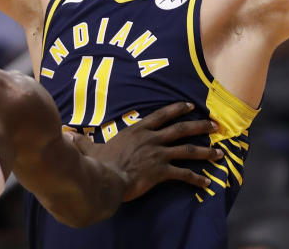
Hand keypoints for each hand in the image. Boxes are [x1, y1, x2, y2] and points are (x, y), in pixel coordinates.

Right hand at [66, 102, 223, 200]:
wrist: (105, 178)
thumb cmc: (98, 163)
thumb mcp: (89, 148)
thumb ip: (81, 140)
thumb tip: (67, 133)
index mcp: (138, 130)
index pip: (162, 115)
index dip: (178, 109)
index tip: (191, 106)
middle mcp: (152, 139)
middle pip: (181, 129)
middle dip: (201, 126)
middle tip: (216, 125)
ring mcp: (158, 154)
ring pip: (187, 150)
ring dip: (206, 151)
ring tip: (221, 153)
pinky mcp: (161, 171)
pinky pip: (183, 175)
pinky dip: (197, 179)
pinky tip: (207, 183)